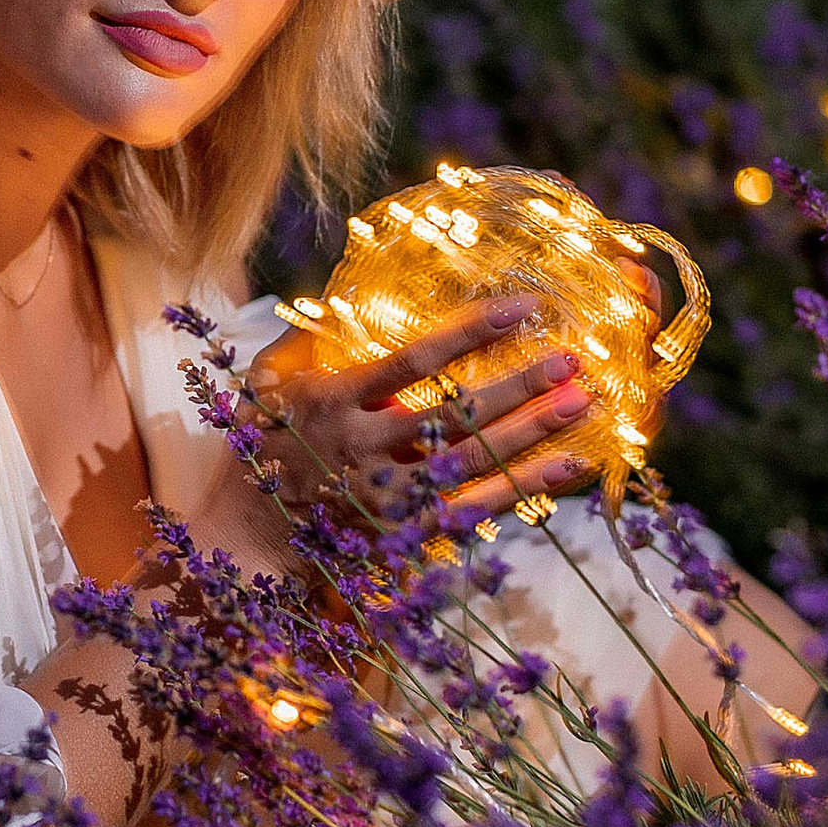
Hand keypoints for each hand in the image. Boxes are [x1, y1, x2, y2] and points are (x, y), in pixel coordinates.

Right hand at [231, 295, 603, 531]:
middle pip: (454, 414)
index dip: (471, 332)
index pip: (412, 360)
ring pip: (471, 462)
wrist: (245, 535)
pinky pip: (476, 509)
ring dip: (531, 432)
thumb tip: (346, 291)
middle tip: (574, 359)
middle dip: (519, 386)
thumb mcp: (265, 384)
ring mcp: (385, 496)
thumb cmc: (263, 445)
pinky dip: (526, 489)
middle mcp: (361, 448)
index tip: (526, 307)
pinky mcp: (404, 534)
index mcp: (332, 401)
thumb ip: (304, 339)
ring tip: (582, 401)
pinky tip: (569, 466)